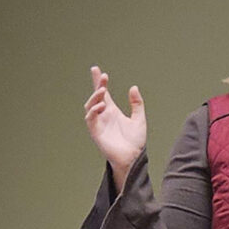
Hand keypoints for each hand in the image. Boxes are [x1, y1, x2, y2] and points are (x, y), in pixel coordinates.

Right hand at [84, 65, 145, 189]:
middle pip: (96, 97)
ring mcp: (99, 123)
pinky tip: (101, 105)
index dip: (99, 82)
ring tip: (103, 90)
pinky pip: (90, 119)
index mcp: (112, 111)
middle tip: (102, 76)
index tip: (96, 69)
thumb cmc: (135, 141)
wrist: (133, 158)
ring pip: (90, 106)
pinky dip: (93, 111)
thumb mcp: (139, 119)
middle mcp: (103, 115)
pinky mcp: (96, 132)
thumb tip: (133, 87)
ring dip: (95, 97)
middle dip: (97, 86)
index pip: (103, 93)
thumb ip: (136, 104)